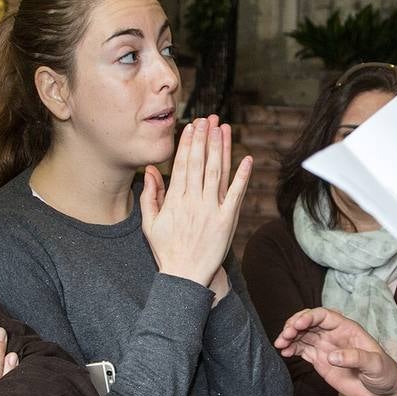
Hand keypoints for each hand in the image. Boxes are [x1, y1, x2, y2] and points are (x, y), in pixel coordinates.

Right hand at [140, 116, 252, 287]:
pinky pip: (236, 194)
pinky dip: (242, 176)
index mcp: (175, 200)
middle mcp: (193, 201)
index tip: (192, 126)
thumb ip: (150, 195)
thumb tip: (150, 170)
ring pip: (217, 172)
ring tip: (224, 129)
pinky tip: (246, 159)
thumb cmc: (167, 250)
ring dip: (221, 149)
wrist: (185, 276)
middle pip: (199, 163)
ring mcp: (211, 209)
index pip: (182, 164)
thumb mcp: (150, 223)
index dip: (188, 143)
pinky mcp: (227, 220)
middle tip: (209, 118)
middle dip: (205, 138)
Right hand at [273, 307, 396, 395]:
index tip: (298, 325)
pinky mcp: (320, 361)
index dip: (309, 317)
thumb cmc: (384, 374)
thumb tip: (331, 356)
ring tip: (280, 344)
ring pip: (302, 335)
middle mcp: (334, 334)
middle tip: (285, 335)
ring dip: (289, 337)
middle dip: (294, 325)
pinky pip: (302, 350)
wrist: (383, 393)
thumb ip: (355, 358)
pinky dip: (291, 349)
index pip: (324, 315)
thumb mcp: (375, 365)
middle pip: (309, 323)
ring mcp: (326, 347)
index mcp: (347, 328)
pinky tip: (285, 352)